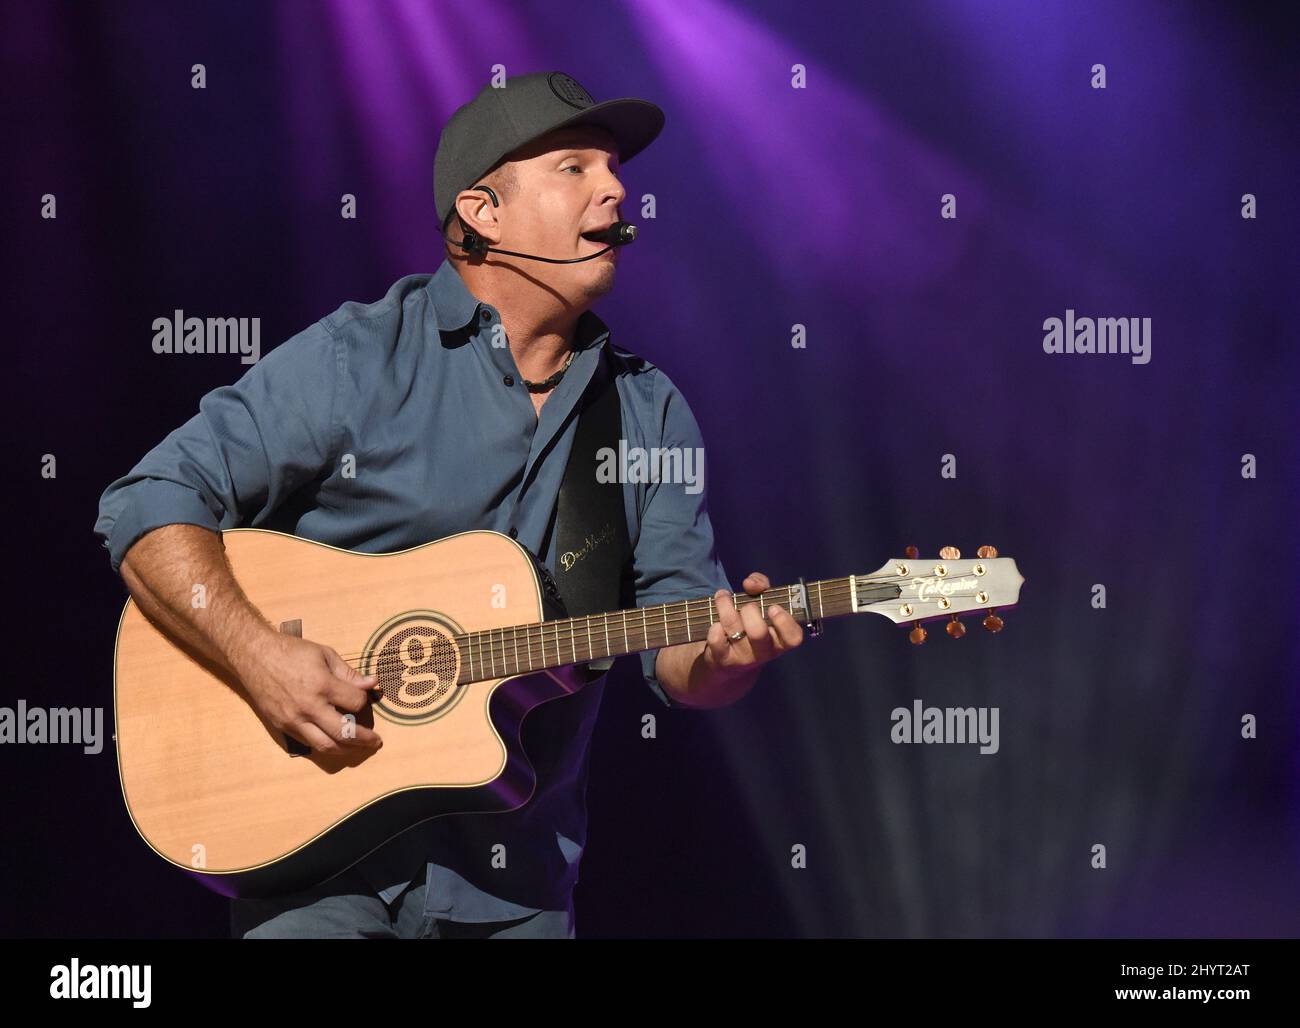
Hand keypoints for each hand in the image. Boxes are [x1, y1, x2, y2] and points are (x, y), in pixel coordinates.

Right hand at [233, 631, 382, 755]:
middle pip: (343, 733)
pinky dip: (325, 744)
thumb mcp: (324, 654)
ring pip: (325, 745)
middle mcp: (309, 707)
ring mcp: (294, 720)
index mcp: (322, 685)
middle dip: (364, 740)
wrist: (254, 656)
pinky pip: (308, 743)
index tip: (365, 697)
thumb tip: (372, 683)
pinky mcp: (282, 726)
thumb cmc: (292, 651)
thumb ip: (349, 673)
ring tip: (359, 748)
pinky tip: (335, 741)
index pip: (355, 703)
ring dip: (346, 750)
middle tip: (376, 742)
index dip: (364, 701)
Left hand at [702, 572, 804, 677]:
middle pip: (758, 632)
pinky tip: (716, 623)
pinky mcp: (723, 660)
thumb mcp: (761, 603)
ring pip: (734, 629)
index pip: (793, 638)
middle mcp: (764, 653)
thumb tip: (750, 583)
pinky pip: (717, 639)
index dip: (784, 622)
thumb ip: (761, 586)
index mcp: (780, 640)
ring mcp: (743, 659)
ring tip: (722, 596)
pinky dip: (715, 626)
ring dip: (725, 606)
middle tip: (746, 605)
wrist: (727, 660)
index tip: (773, 607)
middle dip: (749, 610)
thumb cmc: (749, 624)